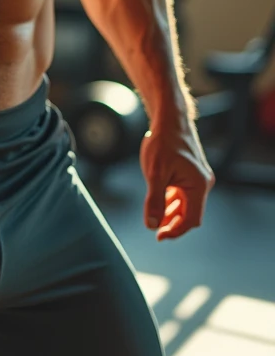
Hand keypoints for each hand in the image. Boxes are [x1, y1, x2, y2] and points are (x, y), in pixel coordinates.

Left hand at [139, 116, 214, 240]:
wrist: (169, 120)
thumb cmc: (162, 143)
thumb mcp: (154, 173)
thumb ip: (154, 201)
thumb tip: (152, 225)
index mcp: (199, 185)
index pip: (191, 219)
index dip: (175, 231)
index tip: (158, 236)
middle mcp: (203, 183)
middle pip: (190, 214)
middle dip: (173, 223)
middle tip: (155, 229)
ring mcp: (199, 178)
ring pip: (187, 204)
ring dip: (173, 213)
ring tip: (156, 218)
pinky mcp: (192, 173)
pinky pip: (185, 194)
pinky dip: (174, 201)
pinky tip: (162, 202)